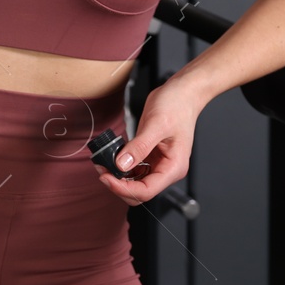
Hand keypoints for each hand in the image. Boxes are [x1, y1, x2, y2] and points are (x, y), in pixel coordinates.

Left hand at [96, 83, 204, 203]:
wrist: (182, 93)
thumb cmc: (177, 105)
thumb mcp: (156, 125)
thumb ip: (139, 147)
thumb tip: (122, 165)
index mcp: (174, 167)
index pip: (146, 191)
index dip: (123, 188)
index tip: (106, 177)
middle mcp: (167, 170)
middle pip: (139, 191)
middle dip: (118, 184)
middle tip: (101, 169)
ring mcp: (159, 164)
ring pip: (134, 183)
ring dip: (118, 177)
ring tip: (103, 162)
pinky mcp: (151, 157)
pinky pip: (133, 169)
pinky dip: (121, 166)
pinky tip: (112, 157)